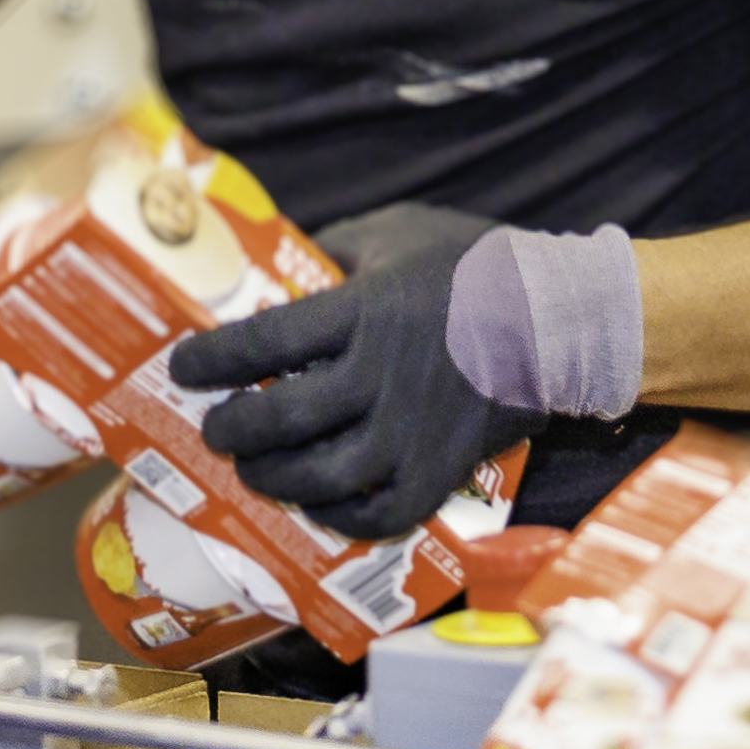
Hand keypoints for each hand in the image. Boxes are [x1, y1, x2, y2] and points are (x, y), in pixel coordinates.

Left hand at [164, 202, 545, 540]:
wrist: (566, 317)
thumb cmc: (477, 265)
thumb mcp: (397, 232)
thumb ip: (335, 247)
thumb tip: (280, 262)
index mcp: (364, 311)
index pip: (261, 341)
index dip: (209, 360)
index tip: (183, 367)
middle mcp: (381, 376)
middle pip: (279, 419)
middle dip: (230, 430)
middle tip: (215, 428)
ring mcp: (413, 430)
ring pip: (320, 475)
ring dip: (272, 478)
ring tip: (254, 469)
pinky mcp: (444, 469)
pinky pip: (377, 512)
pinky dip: (337, 515)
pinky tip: (317, 501)